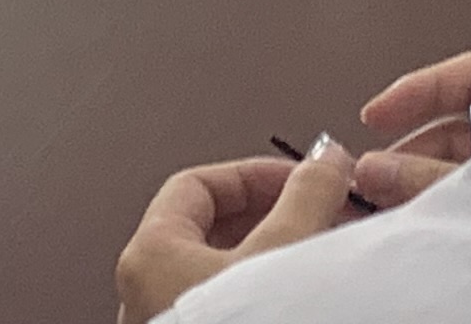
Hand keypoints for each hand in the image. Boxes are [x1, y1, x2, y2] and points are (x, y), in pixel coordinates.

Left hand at [115, 143, 357, 321]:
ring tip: (316, 257)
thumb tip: (324, 163)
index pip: (197, 185)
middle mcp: (146, 293)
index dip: (254, 174)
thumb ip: (306, 195)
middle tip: (316, 214)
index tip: (299, 178)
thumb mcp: (282, 251)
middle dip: (271, 215)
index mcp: (150, 255)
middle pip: (209, 228)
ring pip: (220, 272)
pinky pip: (225, 307)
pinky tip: (300, 298)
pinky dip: (262, 292)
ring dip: (272, 255)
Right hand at [351, 49, 470, 202]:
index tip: (376, 115)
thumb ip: (434, 178)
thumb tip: (375, 170)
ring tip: (380, 209)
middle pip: (460, 128)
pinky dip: (445, 211)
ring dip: (419, 185)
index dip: (422, 89)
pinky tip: (413, 228)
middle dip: (410, 151)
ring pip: (464, 169)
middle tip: (368, 180)